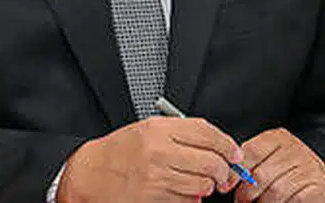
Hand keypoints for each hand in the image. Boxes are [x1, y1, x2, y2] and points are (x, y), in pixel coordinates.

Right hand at [56, 116, 241, 201]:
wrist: (89, 174)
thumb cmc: (118, 151)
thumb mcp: (146, 130)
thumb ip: (180, 134)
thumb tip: (215, 146)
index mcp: (158, 129)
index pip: (207, 133)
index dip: (228, 144)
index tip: (235, 153)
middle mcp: (159, 151)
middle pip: (211, 161)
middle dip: (224, 171)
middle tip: (224, 174)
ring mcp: (157, 177)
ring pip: (203, 185)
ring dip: (208, 187)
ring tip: (203, 184)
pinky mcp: (154, 198)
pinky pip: (188, 201)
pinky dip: (192, 200)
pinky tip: (184, 193)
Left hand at [234, 129, 324, 202]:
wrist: (320, 180)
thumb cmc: (286, 172)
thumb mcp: (268, 160)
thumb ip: (250, 165)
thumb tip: (227, 179)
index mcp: (277, 139)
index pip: (250, 152)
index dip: (235, 173)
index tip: (226, 186)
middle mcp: (294, 149)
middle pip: (261, 175)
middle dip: (247, 194)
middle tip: (243, 201)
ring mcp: (308, 167)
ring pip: (276, 191)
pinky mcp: (319, 187)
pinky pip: (294, 200)